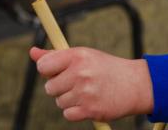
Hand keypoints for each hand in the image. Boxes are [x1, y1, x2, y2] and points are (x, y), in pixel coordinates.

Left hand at [30, 46, 153, 121]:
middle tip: (76, 83)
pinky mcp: (90, 110)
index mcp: (78, 56)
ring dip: (69, 100)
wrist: (134, 84)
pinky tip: (88, 103)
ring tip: (86, 92)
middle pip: (49, 87)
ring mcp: (85, 92)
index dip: (47, 70)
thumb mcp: (84, 55)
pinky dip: (75, 112)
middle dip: (59, 87)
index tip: (55, 71)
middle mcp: (80, 73)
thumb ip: (56, 55)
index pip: (44, 65)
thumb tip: (33, 53)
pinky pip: (68, 114)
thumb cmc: (106, 68)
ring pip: (59, 102)